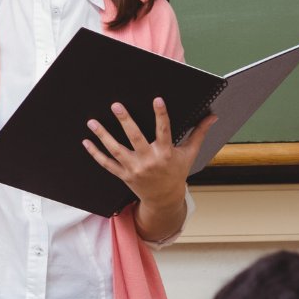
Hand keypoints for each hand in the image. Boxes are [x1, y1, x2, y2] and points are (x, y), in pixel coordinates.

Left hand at [83, 100, 214, 207]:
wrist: (164, 199)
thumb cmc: (177, 173)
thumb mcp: (189, 154)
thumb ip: (199, 133)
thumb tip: (212, 116)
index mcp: (165, 153)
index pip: (164, 131)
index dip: (161, 115)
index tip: (157, 99)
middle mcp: (149, 161)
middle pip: (135, 138)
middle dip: (125, 121)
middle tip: (116, 105)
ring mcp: (134, 169)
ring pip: (116, 150)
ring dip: (103, 136)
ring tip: (92, 122)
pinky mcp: (124, 175)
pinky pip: (107, 164)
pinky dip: (96, 154)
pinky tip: (86, 142)